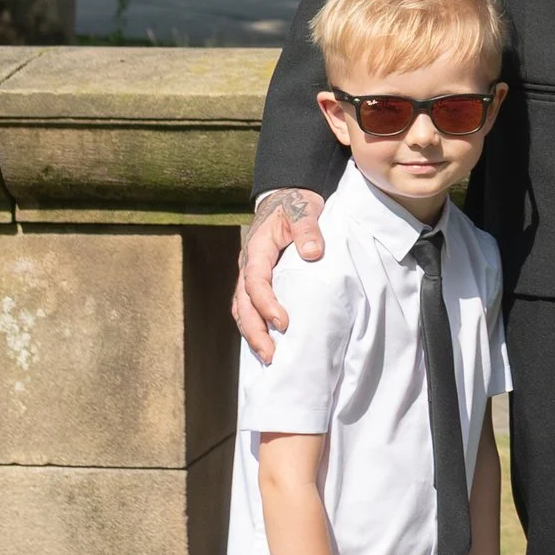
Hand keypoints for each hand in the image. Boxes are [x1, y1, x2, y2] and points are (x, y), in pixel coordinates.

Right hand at [235, 189, 324, 362]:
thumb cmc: (296, 205)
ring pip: (241, 309)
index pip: (255, 281)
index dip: (266, 303)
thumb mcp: (304, 209)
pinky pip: (248, 307)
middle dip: (254, 330)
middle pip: (243, 303)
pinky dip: (254, 325)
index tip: (282, 322)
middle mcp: (247, 265)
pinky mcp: (256, 281)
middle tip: (271, 355)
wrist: (285, 197)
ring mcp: (249, 274)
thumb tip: (313, 253)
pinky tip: (267, 342)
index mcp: (257, 248)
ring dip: (252, 333)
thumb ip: (308, 229)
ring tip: (269, 357)